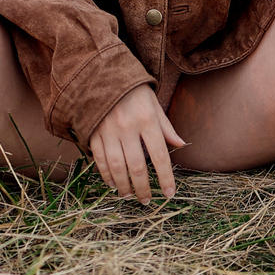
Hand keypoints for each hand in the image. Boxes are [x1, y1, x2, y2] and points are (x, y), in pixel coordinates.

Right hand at [88, 84, 182, 203]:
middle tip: (146, 201)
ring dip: (124, 186)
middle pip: (136, 166)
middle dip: (143, 188)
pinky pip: (99, 160)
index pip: (160, 156)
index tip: (169, 194)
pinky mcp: (93, 133)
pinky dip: (106, 175)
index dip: (166, 178)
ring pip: (116, 167)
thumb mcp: (154, 104)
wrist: (101, 73)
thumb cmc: (133, 91)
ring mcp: (108, 131)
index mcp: (147, 120)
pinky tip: (113, 184)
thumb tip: (181, 146)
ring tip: (129, 196)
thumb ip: (166, 127)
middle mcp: (127, 127)